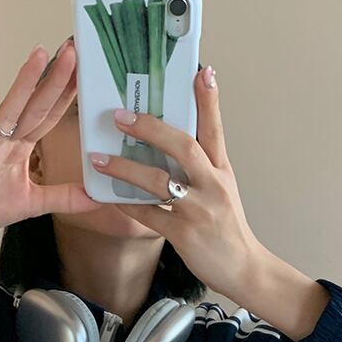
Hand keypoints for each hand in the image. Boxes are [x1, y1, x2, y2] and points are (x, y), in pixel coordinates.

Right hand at [0, 40, 101, 233]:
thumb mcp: (34, 203)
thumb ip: (63, 198)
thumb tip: (95, 199)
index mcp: (22, 147)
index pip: (49, 116)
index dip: (66, 95)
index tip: (83, 70)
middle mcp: (6, 140)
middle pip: (35, 106)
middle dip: (54, 80)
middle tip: (72, 50)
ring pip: (9, 111)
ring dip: (23, 83)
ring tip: (39, 55)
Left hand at [88, 66, 262, 299]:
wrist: (243, 269)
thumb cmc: (227, 228)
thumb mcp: (223, 190)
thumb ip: (203, 166)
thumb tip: (176, 142)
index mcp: (222, 170)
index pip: (215, 128)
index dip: (208, 100)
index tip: (201, 72)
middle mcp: (212, 185)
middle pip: (183, 146)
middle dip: (150, 128)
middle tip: (121, 116)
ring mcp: (198, 209)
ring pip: (159, 181)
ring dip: (125, 167)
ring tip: (98, 158)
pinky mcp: (184, 233)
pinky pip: (149, 215)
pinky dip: (126, 204)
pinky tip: (107, 196)